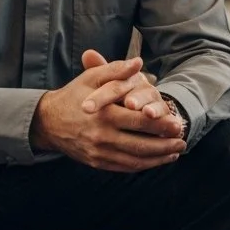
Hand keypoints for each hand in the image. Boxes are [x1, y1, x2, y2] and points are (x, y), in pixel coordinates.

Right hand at [30, 52, 185, 171]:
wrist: (47, 122)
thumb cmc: (73, 96)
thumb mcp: (91, 78)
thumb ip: (116, 70)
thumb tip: (138, 62)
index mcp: (104, 114)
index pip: (139, 121)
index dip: (161, 124)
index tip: (179, 122)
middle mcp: (102, 136)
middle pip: (140, 144)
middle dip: (165, 144)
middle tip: (183, 140)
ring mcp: (99, 152)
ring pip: (134, 160)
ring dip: (158, 158)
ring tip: (175, 152)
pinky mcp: (97, 162)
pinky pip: (124, 167)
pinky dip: (143, 166)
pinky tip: (156, 160)